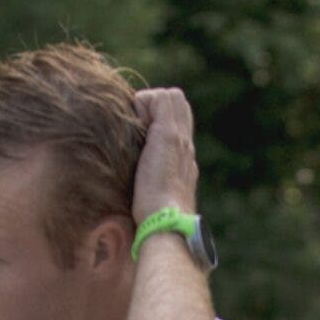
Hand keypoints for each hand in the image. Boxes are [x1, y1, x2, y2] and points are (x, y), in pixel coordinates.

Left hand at [131, 86, 199, 224]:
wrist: (165, 222)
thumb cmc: (153, 220)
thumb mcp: (154, 200)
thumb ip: (150, 186)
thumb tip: (136, 191)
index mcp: (184, 160)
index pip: (178, 121)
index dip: (158, 118)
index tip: (141, 135)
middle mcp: (186, 145)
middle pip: (178, 103)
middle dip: (155, 106)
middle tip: (136, 127)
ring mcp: (179, 138)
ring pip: (170, 96)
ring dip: (148, 103)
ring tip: (135, 126)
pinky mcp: (167, 134)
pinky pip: (158, 98)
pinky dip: (142, 104)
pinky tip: (132, 125)